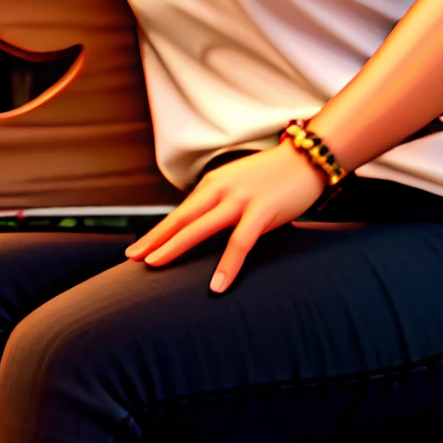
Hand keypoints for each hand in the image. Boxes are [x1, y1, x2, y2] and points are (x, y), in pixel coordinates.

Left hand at [125, 143, 326, 292]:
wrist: (309, 158)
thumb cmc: (275, 177)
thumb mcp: (240, 186)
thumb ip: (221, 204)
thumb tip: (203, 230)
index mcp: (213, 184)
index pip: (178, 213)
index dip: (156, 233)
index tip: (135, 250)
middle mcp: (221, 189)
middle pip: (180, 219)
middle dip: (154, 239)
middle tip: (132, 258)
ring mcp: (241, 199)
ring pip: (200, 227)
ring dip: (175, 247)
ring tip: (156, 266)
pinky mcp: (262, 211)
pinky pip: (240, 243)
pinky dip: (227, 266)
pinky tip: (217, 285)